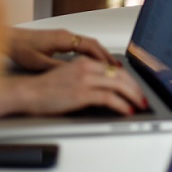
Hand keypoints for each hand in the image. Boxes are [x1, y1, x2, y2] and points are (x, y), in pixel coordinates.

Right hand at [0, 56, 147, 118]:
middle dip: (136, 88)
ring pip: (119, 85)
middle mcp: (87, 67)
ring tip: (139, 105)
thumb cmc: (45, 88)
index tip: (136, 88)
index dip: (129, 79)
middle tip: (143, 98)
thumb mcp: (69, 75)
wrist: (28, 92)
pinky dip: (122, 105)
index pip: (115, 68)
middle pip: (121, 75)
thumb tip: (105, 89)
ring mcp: (85, 79)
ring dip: (133, 97)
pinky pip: (109, 98)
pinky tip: (127, 110)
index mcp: (84, 61)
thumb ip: (87, 77)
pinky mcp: (82, 93)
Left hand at [7, 27, 118, 70]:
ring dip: (100, 54)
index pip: (90, 47)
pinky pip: (82, 45)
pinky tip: (94, 61)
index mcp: (63, 39)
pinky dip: (92, 53)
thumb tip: (76, 74)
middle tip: (118, 68)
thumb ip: (59, 67)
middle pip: (93, 44)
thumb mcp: (40, 62)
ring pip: (89, 43)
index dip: (103, 58)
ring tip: (110, 66)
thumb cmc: (21, 49)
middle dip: (107, 56)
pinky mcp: (60, 39)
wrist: (10, 39)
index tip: (112, 68)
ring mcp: (64, 36)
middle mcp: (66, 35)